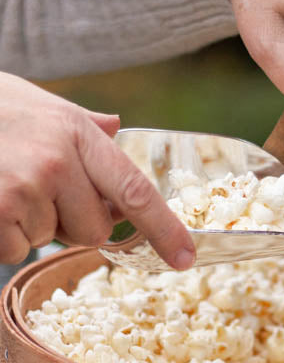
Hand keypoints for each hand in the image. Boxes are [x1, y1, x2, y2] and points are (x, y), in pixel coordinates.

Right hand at [0, 73, 194, 268]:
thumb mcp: (44, 104)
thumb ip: (84, 125)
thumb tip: (117, 128)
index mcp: (77, 135)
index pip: (135, 190)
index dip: (165, 229)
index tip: (186, 257)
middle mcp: (55, 162)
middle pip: (93, 230)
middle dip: (73, 223)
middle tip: (41, 191)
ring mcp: (22, 189)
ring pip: (48, 240)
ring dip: (31, 226)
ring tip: (6, 186)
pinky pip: (14, 250)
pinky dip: (3, 236)